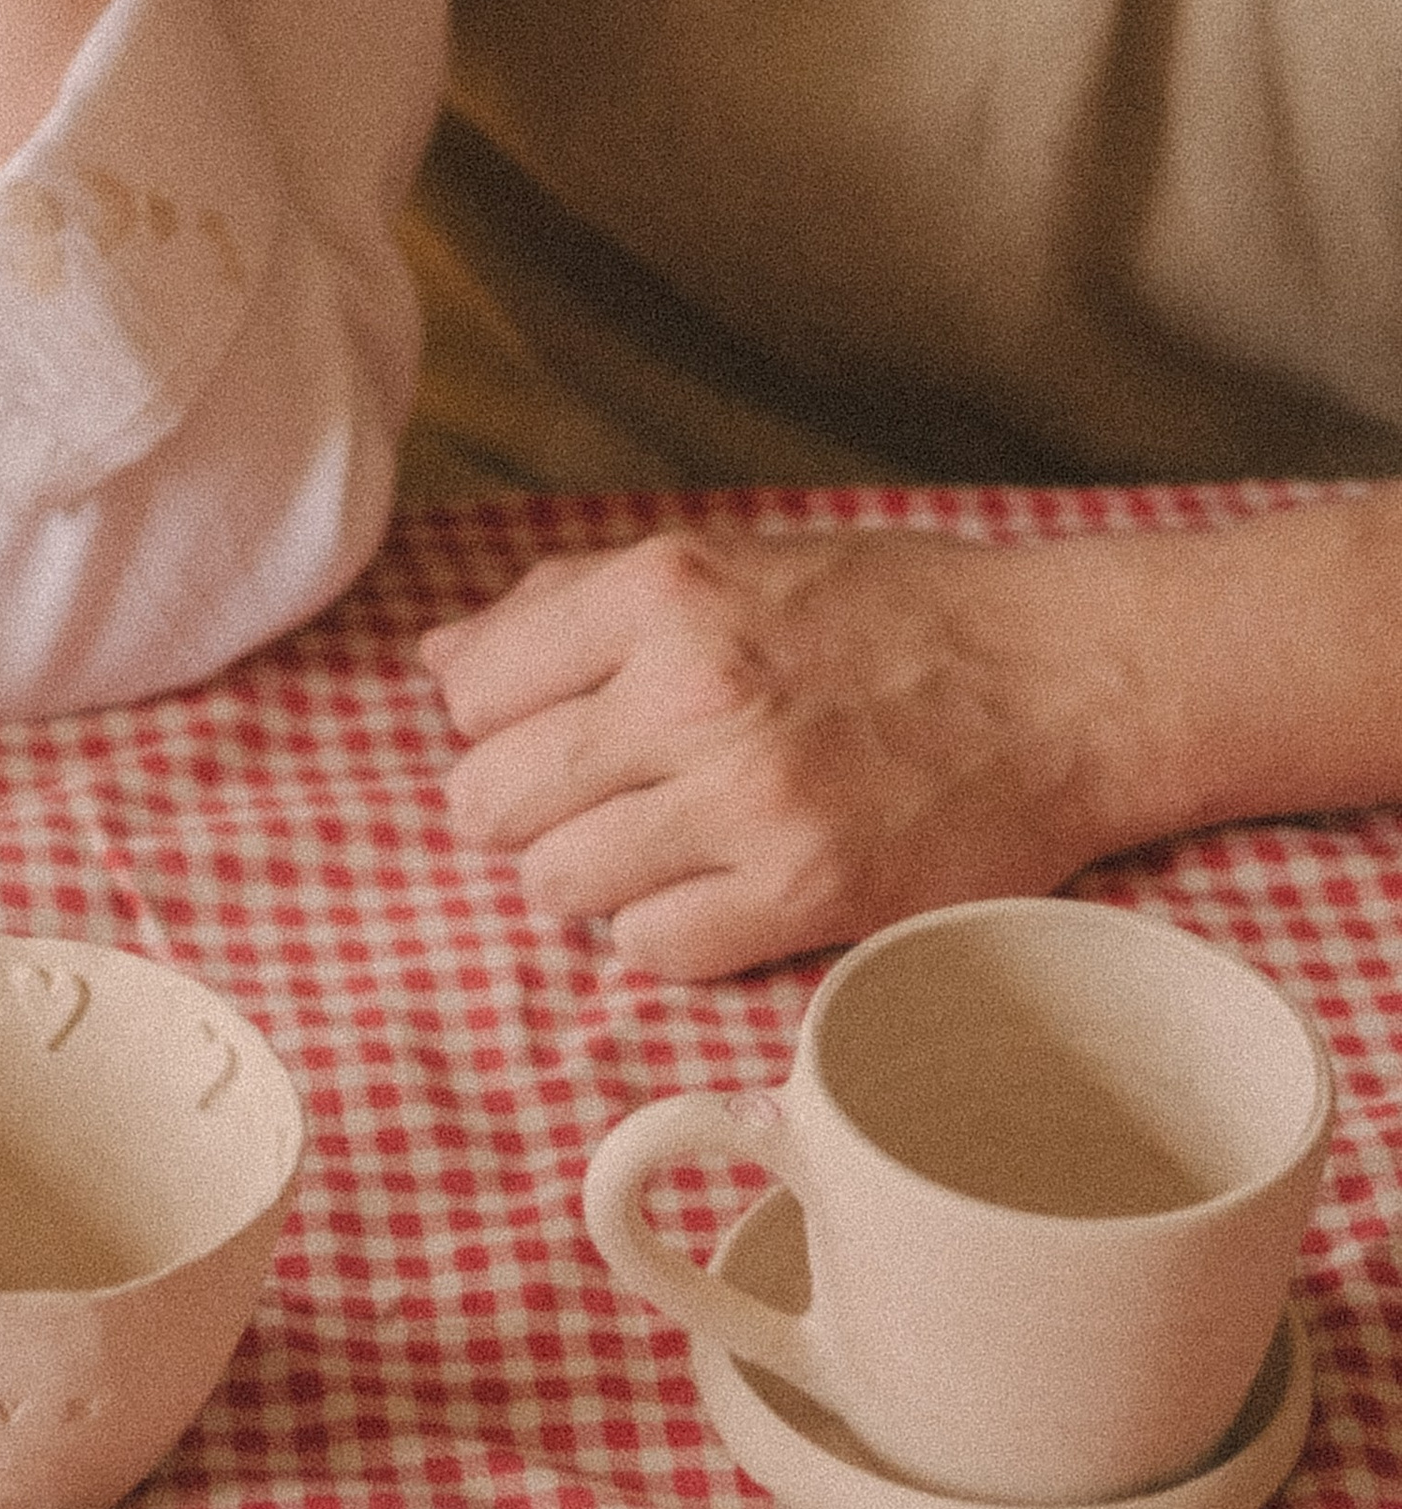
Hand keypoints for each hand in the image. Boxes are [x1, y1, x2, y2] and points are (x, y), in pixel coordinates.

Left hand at [422, 522, 1125, 978]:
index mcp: (664, 589)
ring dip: (591, 874)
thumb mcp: (729, 560)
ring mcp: (746, 798)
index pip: (471, 688)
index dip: (495, 720)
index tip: (547, 727)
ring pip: (556, 882)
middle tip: (596, 797)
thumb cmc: (895, 612)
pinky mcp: (804, 892)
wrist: (1068, 679)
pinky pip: (650, 948)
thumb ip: (572, 602)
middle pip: (489, 797)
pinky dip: (662, 929)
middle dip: (523, 806)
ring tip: (660, 842)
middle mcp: (690, 689)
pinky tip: (713, 886)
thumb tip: (441, 658)